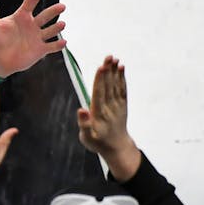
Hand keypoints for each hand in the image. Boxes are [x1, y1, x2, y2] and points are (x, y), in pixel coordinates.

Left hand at [0, 0, 66, 77]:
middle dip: (53, 11)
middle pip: (45, 15)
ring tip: (61, 24)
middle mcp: (32, 25)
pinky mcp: (40, 50)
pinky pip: (51, 46)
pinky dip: (57, 45)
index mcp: (21, 16)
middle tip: (61, 6)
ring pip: (50, 30)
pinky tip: (63, 42)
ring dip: (57, 27)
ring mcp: (37, 37)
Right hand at [77, 55, 140, 181]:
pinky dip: (122, 78)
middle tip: (108, 57)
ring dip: (115, 72)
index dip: (100, 80)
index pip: (99, 93)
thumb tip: (81, 110)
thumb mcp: (87, 137)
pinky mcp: (122, 105)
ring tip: (114, 59)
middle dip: (108, 71)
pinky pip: (122, 89)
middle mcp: (110, 107)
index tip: (101, 67)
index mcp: (99, 113)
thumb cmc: (98, 142)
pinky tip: (120, 68)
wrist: (117, 147)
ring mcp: (117, 105)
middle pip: (108, 86)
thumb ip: (84, 124)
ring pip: (116, 85)